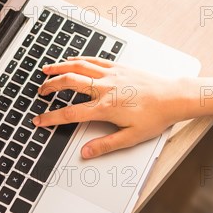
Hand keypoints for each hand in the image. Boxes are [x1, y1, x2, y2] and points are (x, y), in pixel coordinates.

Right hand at [33, 56, 192, 158]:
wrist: (173, 97)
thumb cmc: (155, 117)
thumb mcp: (131, 137)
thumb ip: (105, 145)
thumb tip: (86, 152)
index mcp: (105, 107)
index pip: (70, 113)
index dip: (51, 118)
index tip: (39, 120)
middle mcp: (105, 88)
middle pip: (69, 83)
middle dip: (50, 86)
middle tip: (40, 92)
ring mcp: (111, 75)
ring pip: (78, 66)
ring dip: (60, 67)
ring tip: (46, 70)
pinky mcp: (119, 67)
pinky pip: (94, 60)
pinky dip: (79, 59)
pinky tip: (72, 60)